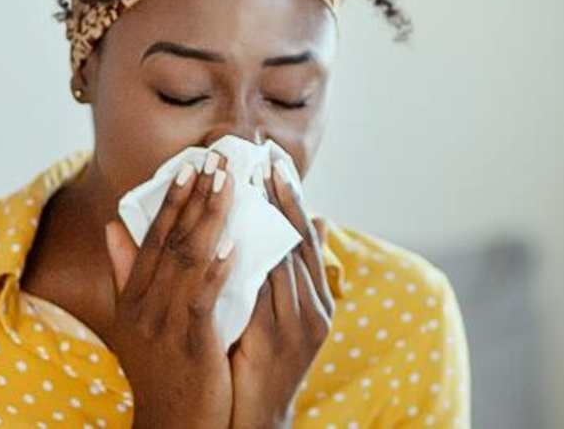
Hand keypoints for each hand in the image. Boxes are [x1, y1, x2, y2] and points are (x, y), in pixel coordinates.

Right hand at [104, 151, 237, 428]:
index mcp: (132, 295)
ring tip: (230, 186)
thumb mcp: (134, 318)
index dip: (171, 200)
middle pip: (171, 240)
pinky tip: (233, 246)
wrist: (172, 421)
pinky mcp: (191, 343)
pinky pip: (203, 300)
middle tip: (218, 160)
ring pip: (189, 261)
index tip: (189, 165)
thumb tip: (113, 226)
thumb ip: (126, 272)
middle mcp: (143, 305)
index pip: (152, 237)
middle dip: (195, 197)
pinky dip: (216, 271)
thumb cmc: (161, 366)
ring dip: (211, 219)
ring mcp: (165, 324)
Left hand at [229, 160, 336, 427]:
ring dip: (272, 222)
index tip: (275, 162)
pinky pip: (274, 291)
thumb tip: (315, 220)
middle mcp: (317, 306)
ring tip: (255, 186)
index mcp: (315, 297)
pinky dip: (262, 261)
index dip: (291, 198)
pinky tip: (246, 238)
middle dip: (284, 199)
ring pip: (290, 260)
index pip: (305, 236)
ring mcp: (306, 323)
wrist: (253, 419)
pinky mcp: (289, 339)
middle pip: (302, 241)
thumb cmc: (258, 364)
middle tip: (267, 160)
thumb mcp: (274, 314)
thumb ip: (286, 272)